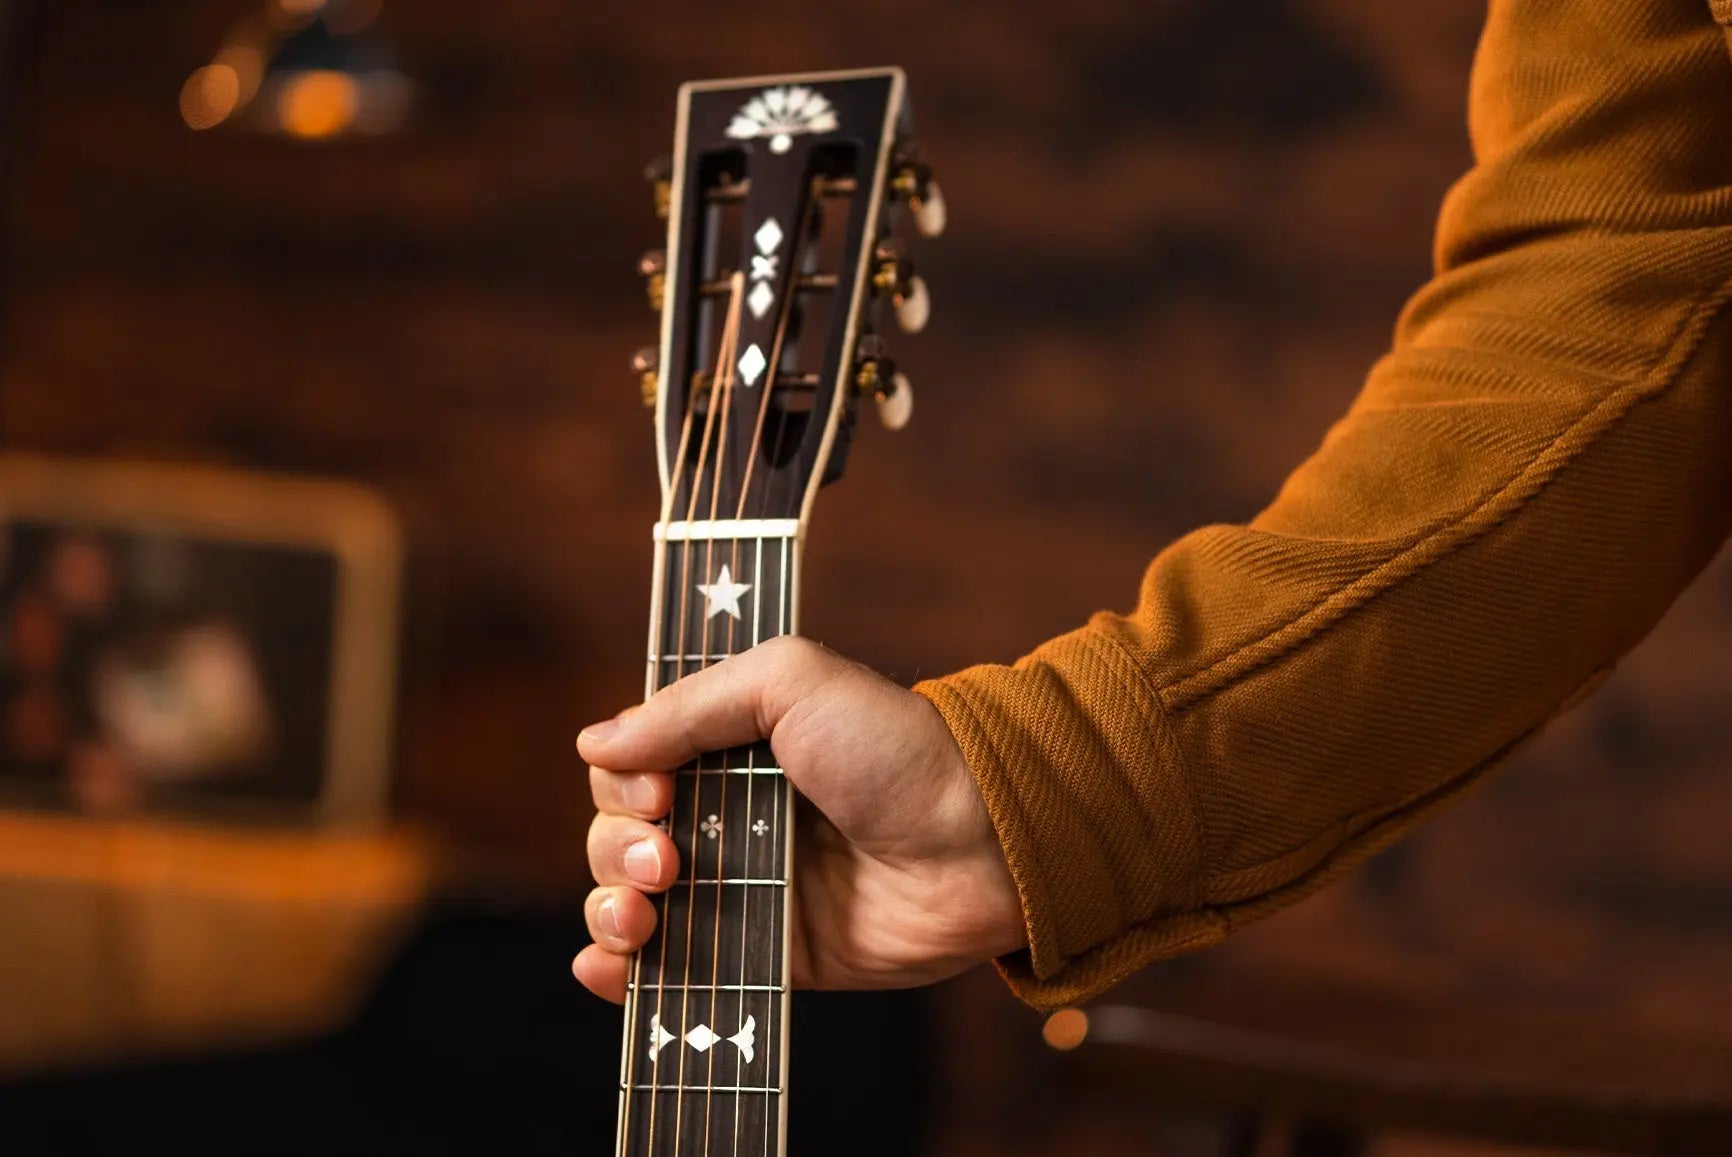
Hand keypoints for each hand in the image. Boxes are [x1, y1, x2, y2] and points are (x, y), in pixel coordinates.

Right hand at [572, 635, 1025, 1001]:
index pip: (632, 766)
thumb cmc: (894, 749)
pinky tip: (611, 968)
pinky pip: (676, 970)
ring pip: (634, 903)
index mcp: (733, 746)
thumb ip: (688, 706)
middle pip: (618, 836)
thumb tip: (593, 741)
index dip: (624, 784)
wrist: (980, 844)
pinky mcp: (767, 956)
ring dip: (611, 909)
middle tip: (667, 858)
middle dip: (617, 849)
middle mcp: (730, 816)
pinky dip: (622, 975)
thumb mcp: (791, 683)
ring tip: (646, 912)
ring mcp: (745, 889)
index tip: (658, 795)